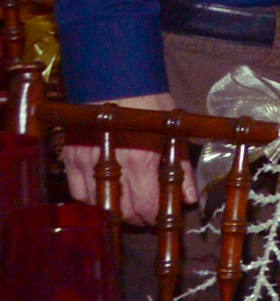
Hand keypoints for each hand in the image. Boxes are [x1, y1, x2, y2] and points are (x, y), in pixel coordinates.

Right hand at [61, 92, 192, 224]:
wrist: (116, 81)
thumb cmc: (151, 106)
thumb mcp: (174, 134)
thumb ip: (181, 169)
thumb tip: (188, 199)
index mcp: (141, 159)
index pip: (145, 206)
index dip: (154, 219)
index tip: (161, 219)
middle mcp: (112, 164)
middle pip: (122, 210)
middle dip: (136, 219)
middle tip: (145, 216)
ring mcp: (87, 161)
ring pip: (97, 205)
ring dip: (113, 212)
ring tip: (126, 208)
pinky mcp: (70, 157)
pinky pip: (77, 192)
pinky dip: (91, 200)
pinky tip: (104, 198)